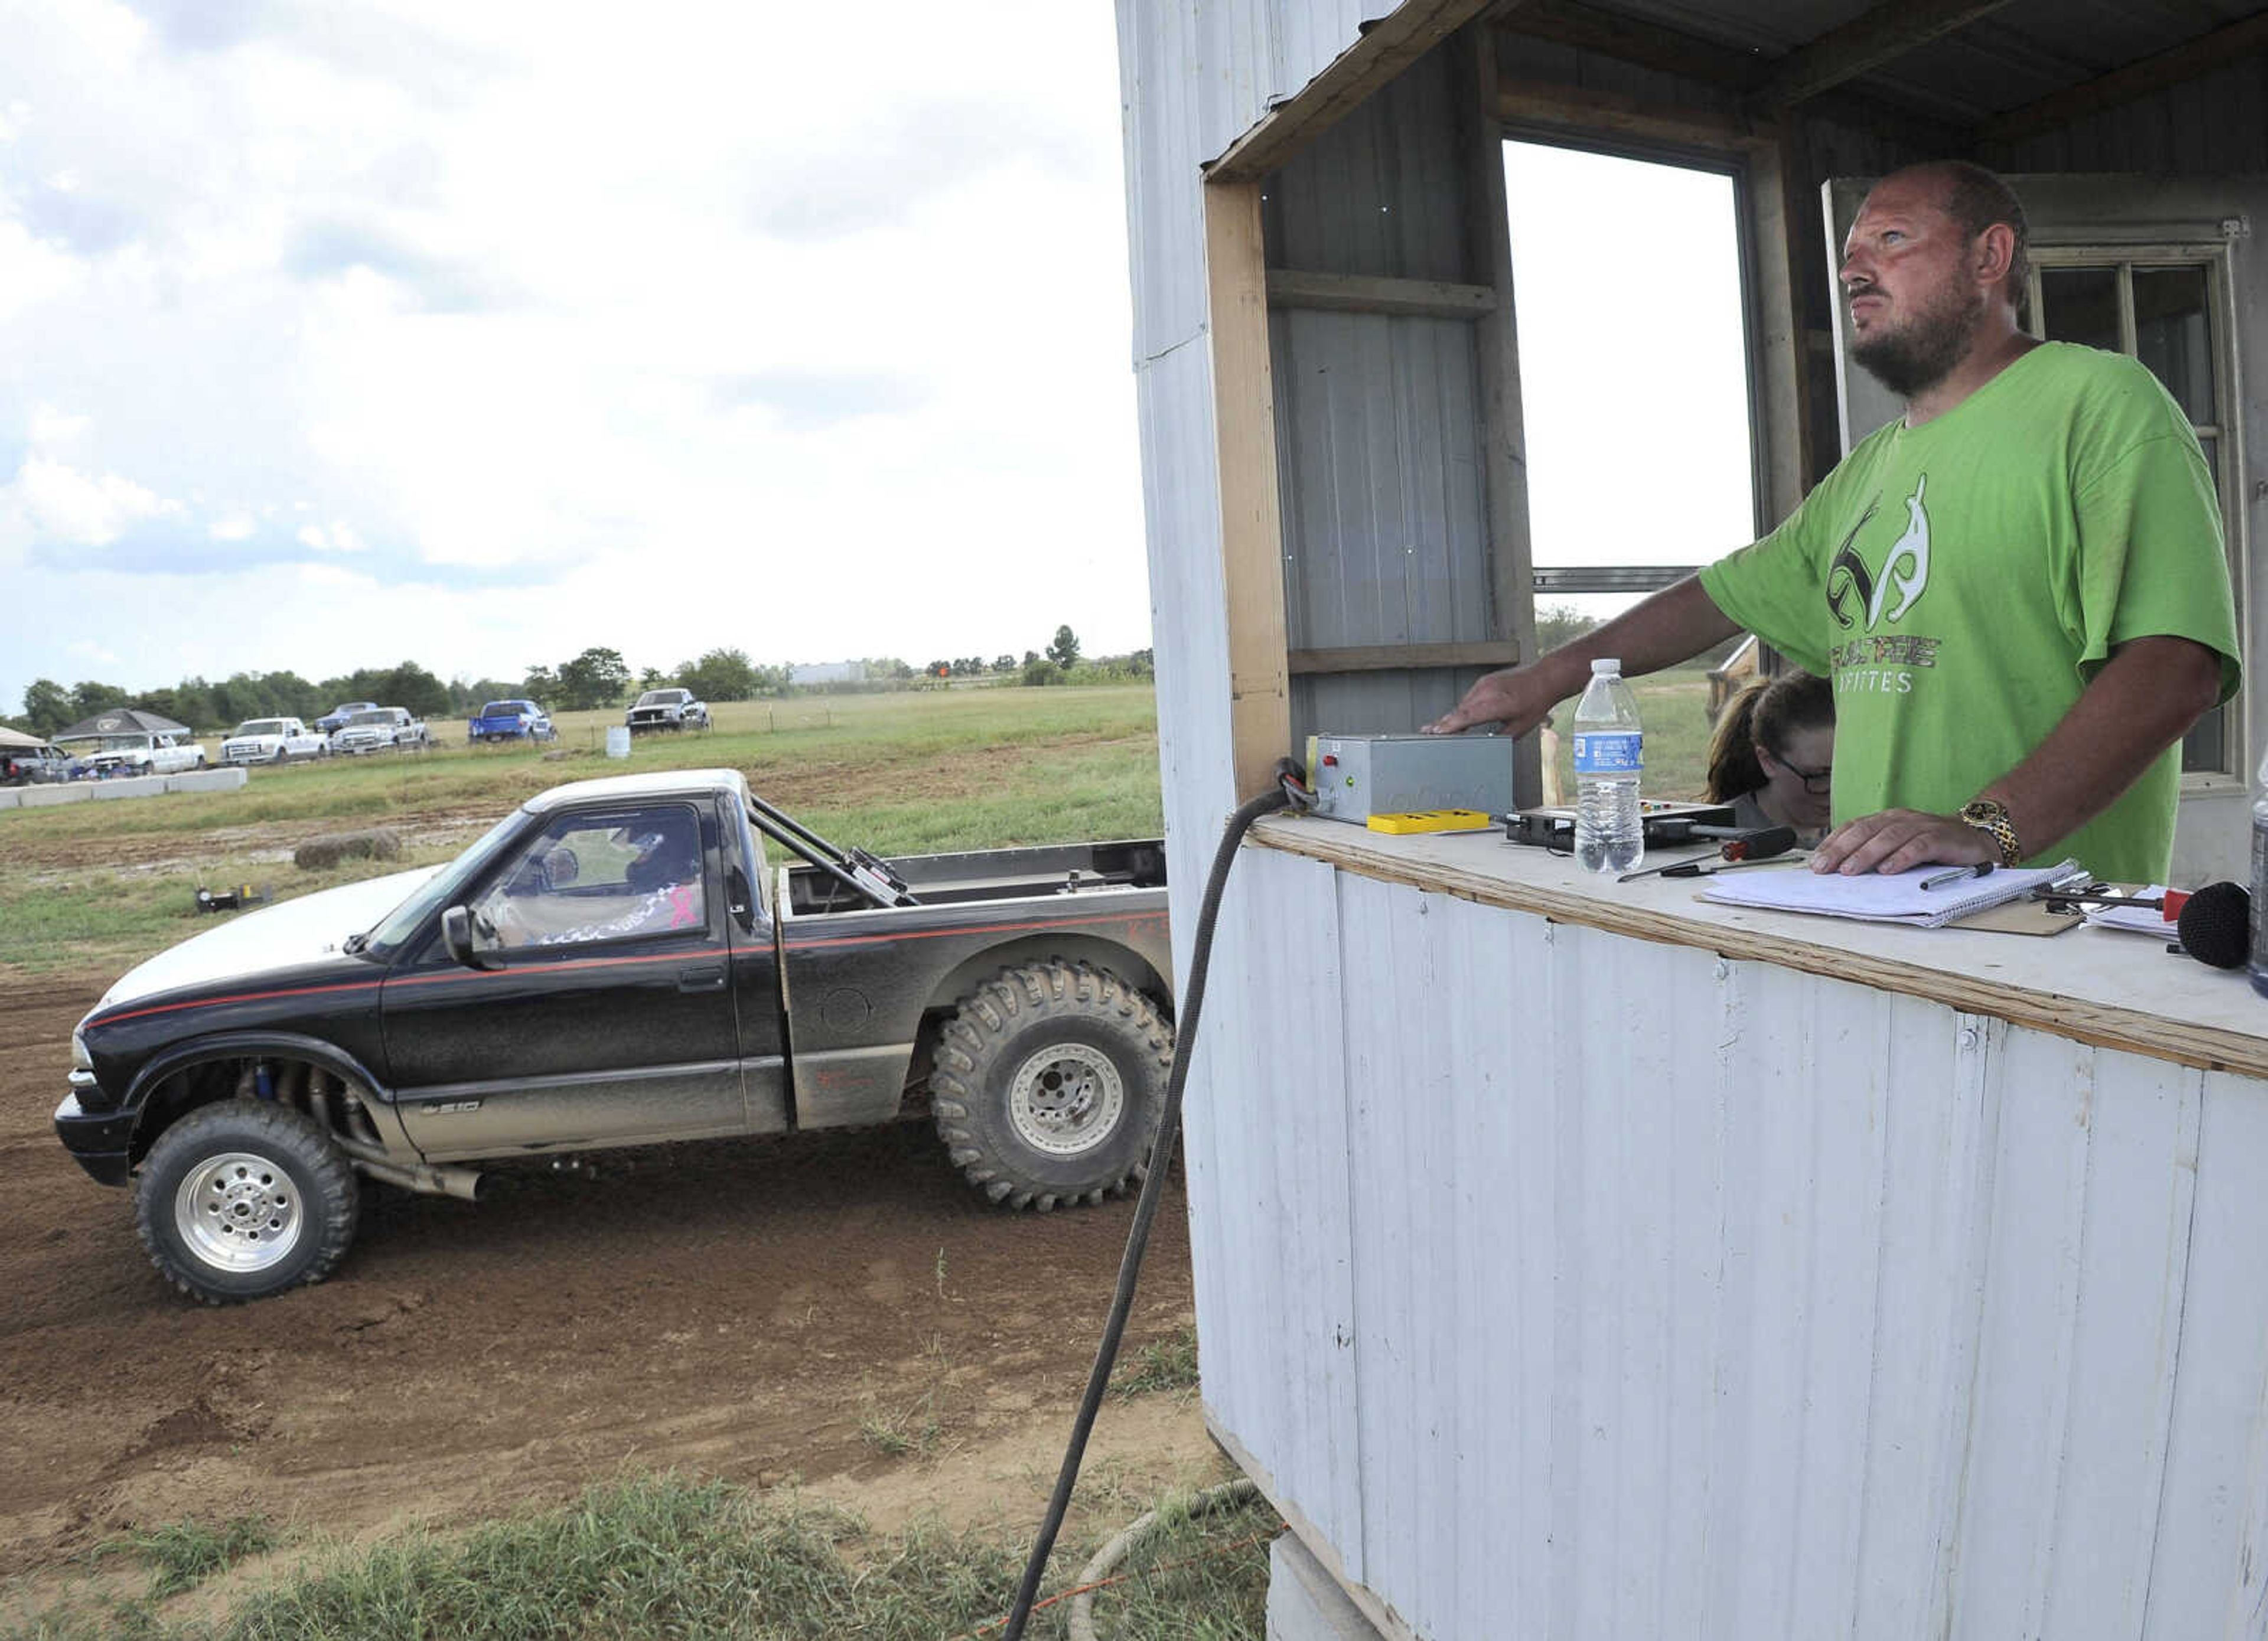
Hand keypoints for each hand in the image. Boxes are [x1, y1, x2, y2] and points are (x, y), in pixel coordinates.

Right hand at [1423, 665, 1558, 736]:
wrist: (1545, 677)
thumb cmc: (1536, 701)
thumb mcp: (1521, 727)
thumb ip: (1500, 737)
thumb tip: (1485, 745)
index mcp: (1498, 703)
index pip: (1468, 715)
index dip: (1450, 724)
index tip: (1436, 732)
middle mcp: (1488, 691)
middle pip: (1460, 709)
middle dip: (1443, 722)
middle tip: (1426, 732)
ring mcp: (1485, 684)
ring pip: (1462, 703)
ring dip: (1451, 716)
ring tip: (1436, 728)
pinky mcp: (1484, 681)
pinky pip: (1468, 697)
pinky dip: (1461, 708)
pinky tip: (1455, 717)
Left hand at [1810, 809, 2000, 874]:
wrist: (1976, 840)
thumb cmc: (1931, 846)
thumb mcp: (1898, 848)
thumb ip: (1874, 854)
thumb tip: (1839, 871)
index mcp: (1887, 820)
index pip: (1854, 827)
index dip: (1833, 844)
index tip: (1816, 863)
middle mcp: (1902, 819)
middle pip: (1866, 831)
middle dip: (1842, 850)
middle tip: (1824, 868)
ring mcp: (1922, 826)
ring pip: (1889, 837)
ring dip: (1866, 854)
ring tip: (1849, 871)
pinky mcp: (1942, 839)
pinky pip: (1919, 846)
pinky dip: (1902, 858)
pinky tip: (1888, 870)